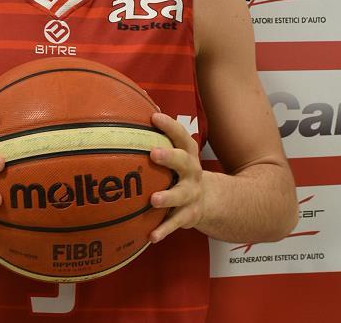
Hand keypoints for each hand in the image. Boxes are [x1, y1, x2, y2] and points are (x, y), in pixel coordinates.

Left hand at [148, 112, 204, 242]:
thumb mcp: (175, 151)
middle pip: (184, 162)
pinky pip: (175, 223)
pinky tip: (150, 236)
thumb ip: (157, 135)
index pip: (181, 134)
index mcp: (187, 152)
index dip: (169, 125)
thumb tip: (131, 104)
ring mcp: (191, 194)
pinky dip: (164, 230)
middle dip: (170, 157)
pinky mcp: (188, 215)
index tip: (154, 116)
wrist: (209, 199)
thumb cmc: (179, 168)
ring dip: (167, 197)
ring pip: (181, 195)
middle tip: (153, 153)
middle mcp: (192, 171)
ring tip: (153, 200)